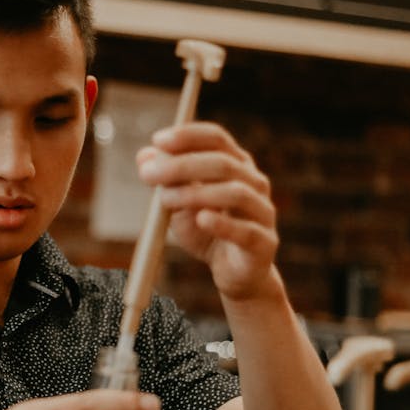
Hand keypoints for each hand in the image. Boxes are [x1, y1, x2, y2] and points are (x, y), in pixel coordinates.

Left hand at [137, 120, 278, 300]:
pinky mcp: (265, 243)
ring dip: (195, 194)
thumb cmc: (206, 232)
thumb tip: (144, 157)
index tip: (157, 140)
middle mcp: (255, 183)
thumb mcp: (178, 204)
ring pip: (236, 193)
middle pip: (223, 163)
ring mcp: (263, 212)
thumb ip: (165, 181)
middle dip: (182, 166)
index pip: (217, 139)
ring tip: (165, 200)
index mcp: (236, 165)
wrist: (232, 273)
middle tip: (148, 174)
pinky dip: (222, 223)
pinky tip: (202, 220)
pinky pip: (246, 231)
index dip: (188, 136)